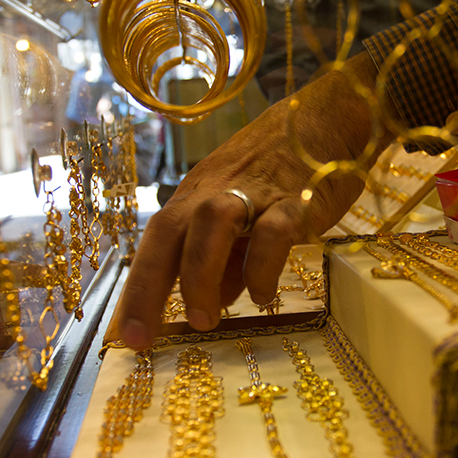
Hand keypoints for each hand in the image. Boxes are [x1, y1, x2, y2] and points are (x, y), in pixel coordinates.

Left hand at [116, 53, 395, 348]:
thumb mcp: (240, 210)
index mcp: (198, 194)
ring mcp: (256, 192)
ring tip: (205, 320)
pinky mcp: (297, 198)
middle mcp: (216, 190)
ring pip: (212, 224)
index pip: (156, 239)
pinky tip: (264, 295)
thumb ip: (224, 256)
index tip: (130, 337)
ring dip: (200, 274)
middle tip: (148, 337)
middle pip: (169, 231)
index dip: (137, 287)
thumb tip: (209, 301)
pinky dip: (263, 268)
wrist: (327, 119)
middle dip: (149, 287)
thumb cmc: (280, 170)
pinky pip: (274, 233)